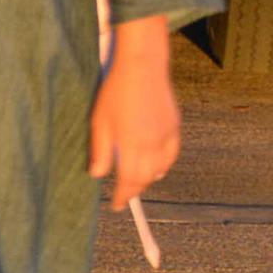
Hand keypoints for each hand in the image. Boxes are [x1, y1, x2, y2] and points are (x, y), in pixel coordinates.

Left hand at [88, 21, 179, 210]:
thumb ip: (100, 151)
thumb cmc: (115, 91)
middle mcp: (153, 144)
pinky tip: (156, 165)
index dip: (123, 196)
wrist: (142, 67)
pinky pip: (172, 155)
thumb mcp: (100, 121)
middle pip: (146, 178)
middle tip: (124, 195)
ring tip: (136, 181)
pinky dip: (164, 165)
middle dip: (134, 189)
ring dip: (148, 178)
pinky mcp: (175, 126)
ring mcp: (166, 136)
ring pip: (161, 168)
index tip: (116, 205)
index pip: (129, 181)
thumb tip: (97, 175)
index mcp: (132, 145)